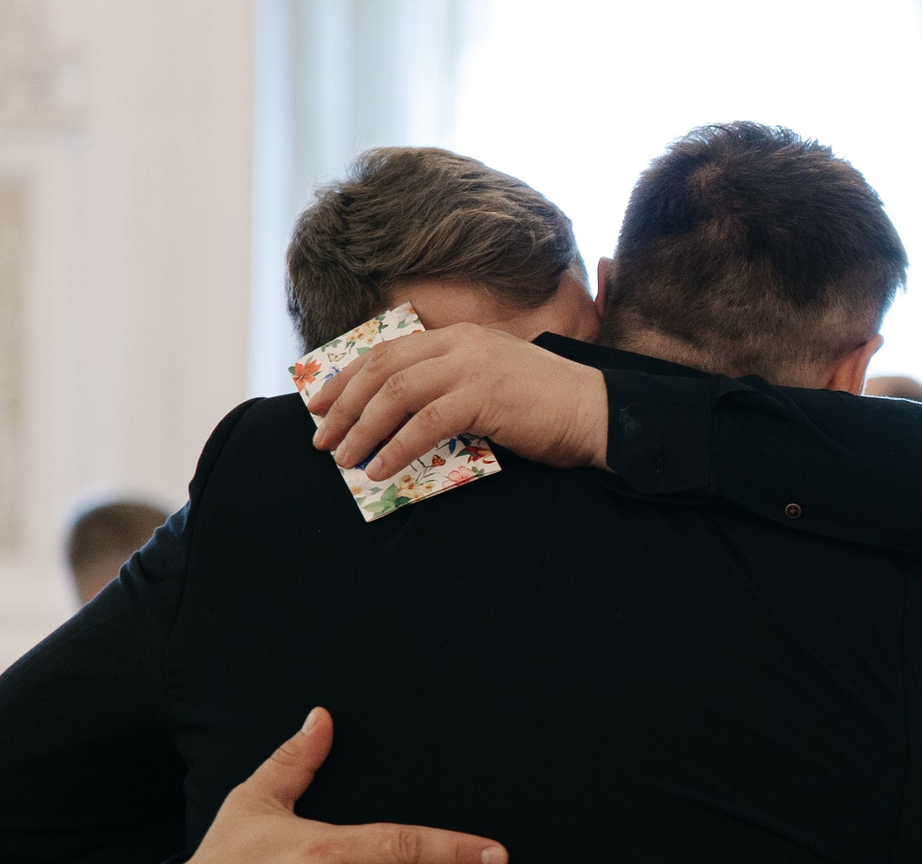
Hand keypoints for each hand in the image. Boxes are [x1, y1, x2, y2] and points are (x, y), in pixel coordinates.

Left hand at [307, 323, 608, 480]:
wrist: (600, 414)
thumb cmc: (551, 410)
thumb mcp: (494, 386)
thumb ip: (454, 390)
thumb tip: (407, 420)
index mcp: (461, 337)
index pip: (389, 351)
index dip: (348, 377)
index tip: (322, 404)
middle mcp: (461, 343)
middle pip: (383, 369)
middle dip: (344, 405)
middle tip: (321, 437)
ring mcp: (473, 367)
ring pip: (396, 394)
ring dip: (363, 429)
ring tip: (345, 459)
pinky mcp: (484, 396)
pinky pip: (425, 423)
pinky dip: (397, 448)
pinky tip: (382, 469)